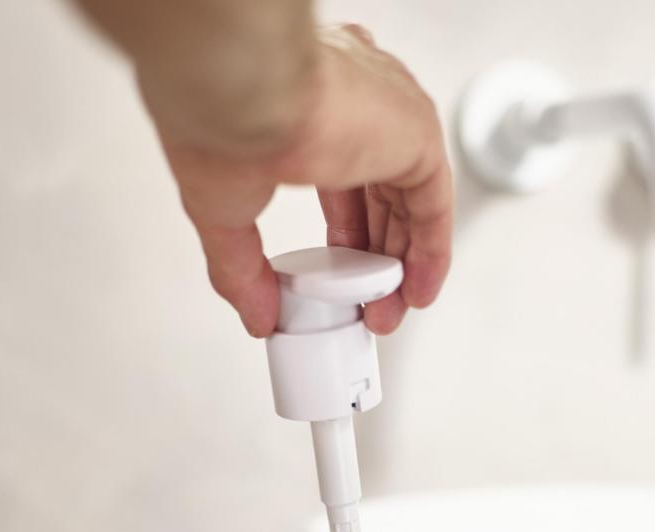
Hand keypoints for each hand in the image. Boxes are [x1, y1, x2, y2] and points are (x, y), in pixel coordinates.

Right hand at [147, 25, 453, 336]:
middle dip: (376, 262)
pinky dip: (431, 252)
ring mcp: (390, 115)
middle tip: (365, 306)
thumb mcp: (223, 213)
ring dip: (402, 266)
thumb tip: (256, 316)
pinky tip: (417, 292)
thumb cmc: (219, 123)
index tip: (337, 282)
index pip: (344, 181)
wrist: (239, 93)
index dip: (347, 239)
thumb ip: (243, 271)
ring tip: (385, 312)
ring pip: (412, 203)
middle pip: (384, 197)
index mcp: (309, 105)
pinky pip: (436, 204)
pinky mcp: (417, 132)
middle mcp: (357, 102)